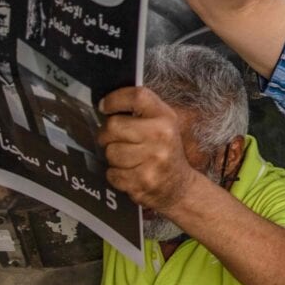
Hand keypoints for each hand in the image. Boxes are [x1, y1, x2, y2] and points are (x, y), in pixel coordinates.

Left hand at [97, 87, 197, 214]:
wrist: (180, 187)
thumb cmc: (165, 152)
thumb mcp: (163, 125)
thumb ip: (140, 112)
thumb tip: (105, 106)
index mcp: (166, 118)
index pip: (137, 97)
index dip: (115, 99)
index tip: (104, 107)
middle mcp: (161, 136)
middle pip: (113, 126)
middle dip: (106, 134)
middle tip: (114, 139)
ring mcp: (153, 160)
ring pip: (110, 152)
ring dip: (113, 157)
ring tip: (128, 159)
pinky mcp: (143, 181)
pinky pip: (112, 174)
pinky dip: (116, 175)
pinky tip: (130, 173)